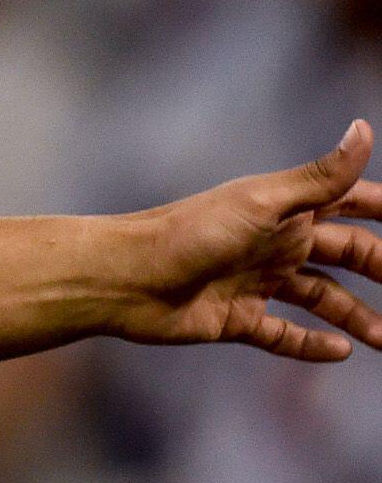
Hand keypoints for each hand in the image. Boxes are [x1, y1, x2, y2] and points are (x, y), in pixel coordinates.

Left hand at [120, 121, 381, 361]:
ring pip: (321, 299)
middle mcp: (276, 243)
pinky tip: (341, 353)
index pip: (352, 204)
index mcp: (286, 211)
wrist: (124, 278)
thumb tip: (364, 129)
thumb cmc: (189, 232)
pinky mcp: (235, 319)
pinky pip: (282, 335)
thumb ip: (319, 176)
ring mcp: (255, 282)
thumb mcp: (263, 202)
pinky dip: (310, 345)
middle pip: (347, 255)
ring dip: (356, 316)